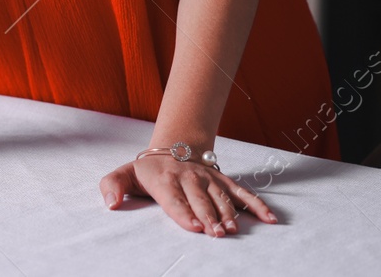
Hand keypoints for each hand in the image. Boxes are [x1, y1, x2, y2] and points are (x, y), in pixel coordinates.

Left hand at [99, 153, 276, 235]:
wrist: (172, 147)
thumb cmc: (146, 170)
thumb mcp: (124, 174)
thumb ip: (113, 186)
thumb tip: (110, 203)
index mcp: (164, 179)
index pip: (174, 198)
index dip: (185, 212)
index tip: (195, 226)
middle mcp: (188, 177)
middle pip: (200, 199)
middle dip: (209, 216)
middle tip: (217, 233)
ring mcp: (208, 178)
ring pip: (221, 196)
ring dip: (228, 212)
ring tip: (233, 229)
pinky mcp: (223, 180)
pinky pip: (242, 192)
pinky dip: (256, 204)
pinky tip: (270, 219)